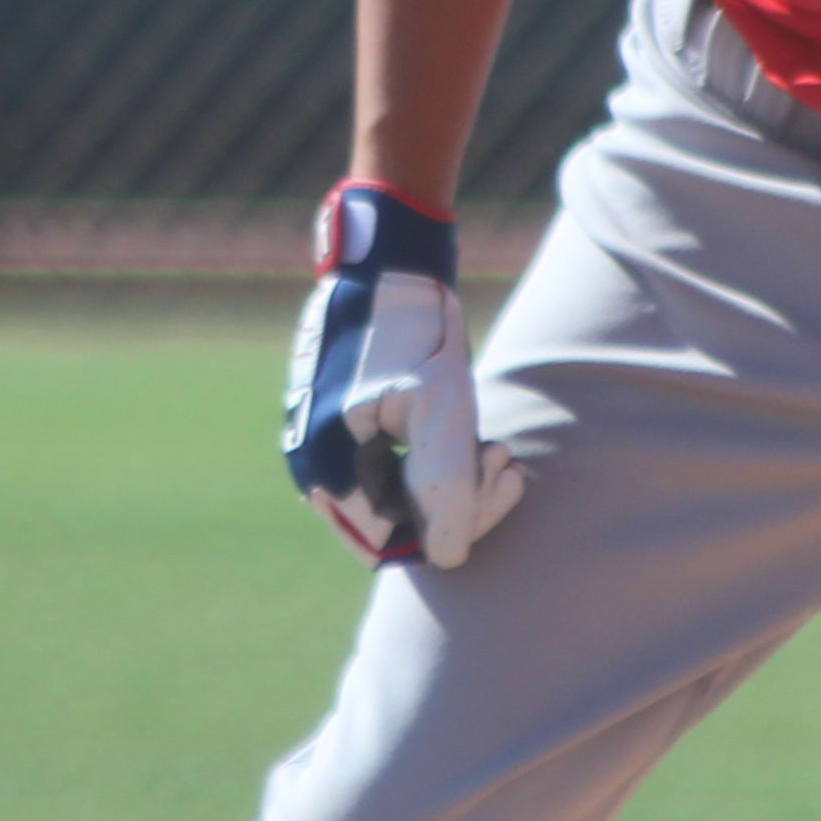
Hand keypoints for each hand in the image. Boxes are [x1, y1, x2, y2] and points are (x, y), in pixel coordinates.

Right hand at [282, 180, 525, 567]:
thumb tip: (448, 558)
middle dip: (460, 502)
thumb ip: (444, 485)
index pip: (396, 541)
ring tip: (497, 448)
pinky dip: (435, 463)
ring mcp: (323, 449)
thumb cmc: (413, 327)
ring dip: (454, 483)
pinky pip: (390, 472)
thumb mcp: (441, 405)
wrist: (386, 262)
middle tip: (506, 458)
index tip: (501, 478)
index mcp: (328, 468)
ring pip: (398, 500)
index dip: (456, 525)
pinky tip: (476, 438)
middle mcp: (314, 469)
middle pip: (397, 526)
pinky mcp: (341, 429)